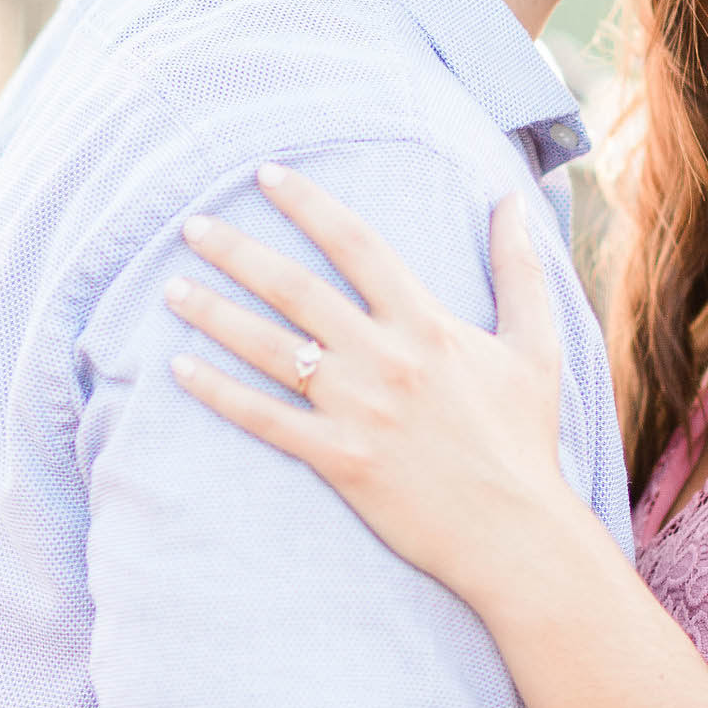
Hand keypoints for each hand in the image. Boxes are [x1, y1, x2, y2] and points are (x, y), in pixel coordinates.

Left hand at [166, 164, 577, 605]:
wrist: (516, 533)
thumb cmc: (525, 439)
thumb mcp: (536, 346)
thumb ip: (520, 269)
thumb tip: (513, 199)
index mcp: (427, 324)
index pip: (357, 243)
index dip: (308, 203)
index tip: (267, 174)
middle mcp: (385, 358)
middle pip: (295, 288)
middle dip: (238, 251)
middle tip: (192, 226)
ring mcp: (357, 410)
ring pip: (269, 348)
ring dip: (214, 313)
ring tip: (172, 288)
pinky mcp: (339, 459)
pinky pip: (263, 419)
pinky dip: (218, 392)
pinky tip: (179, 368)